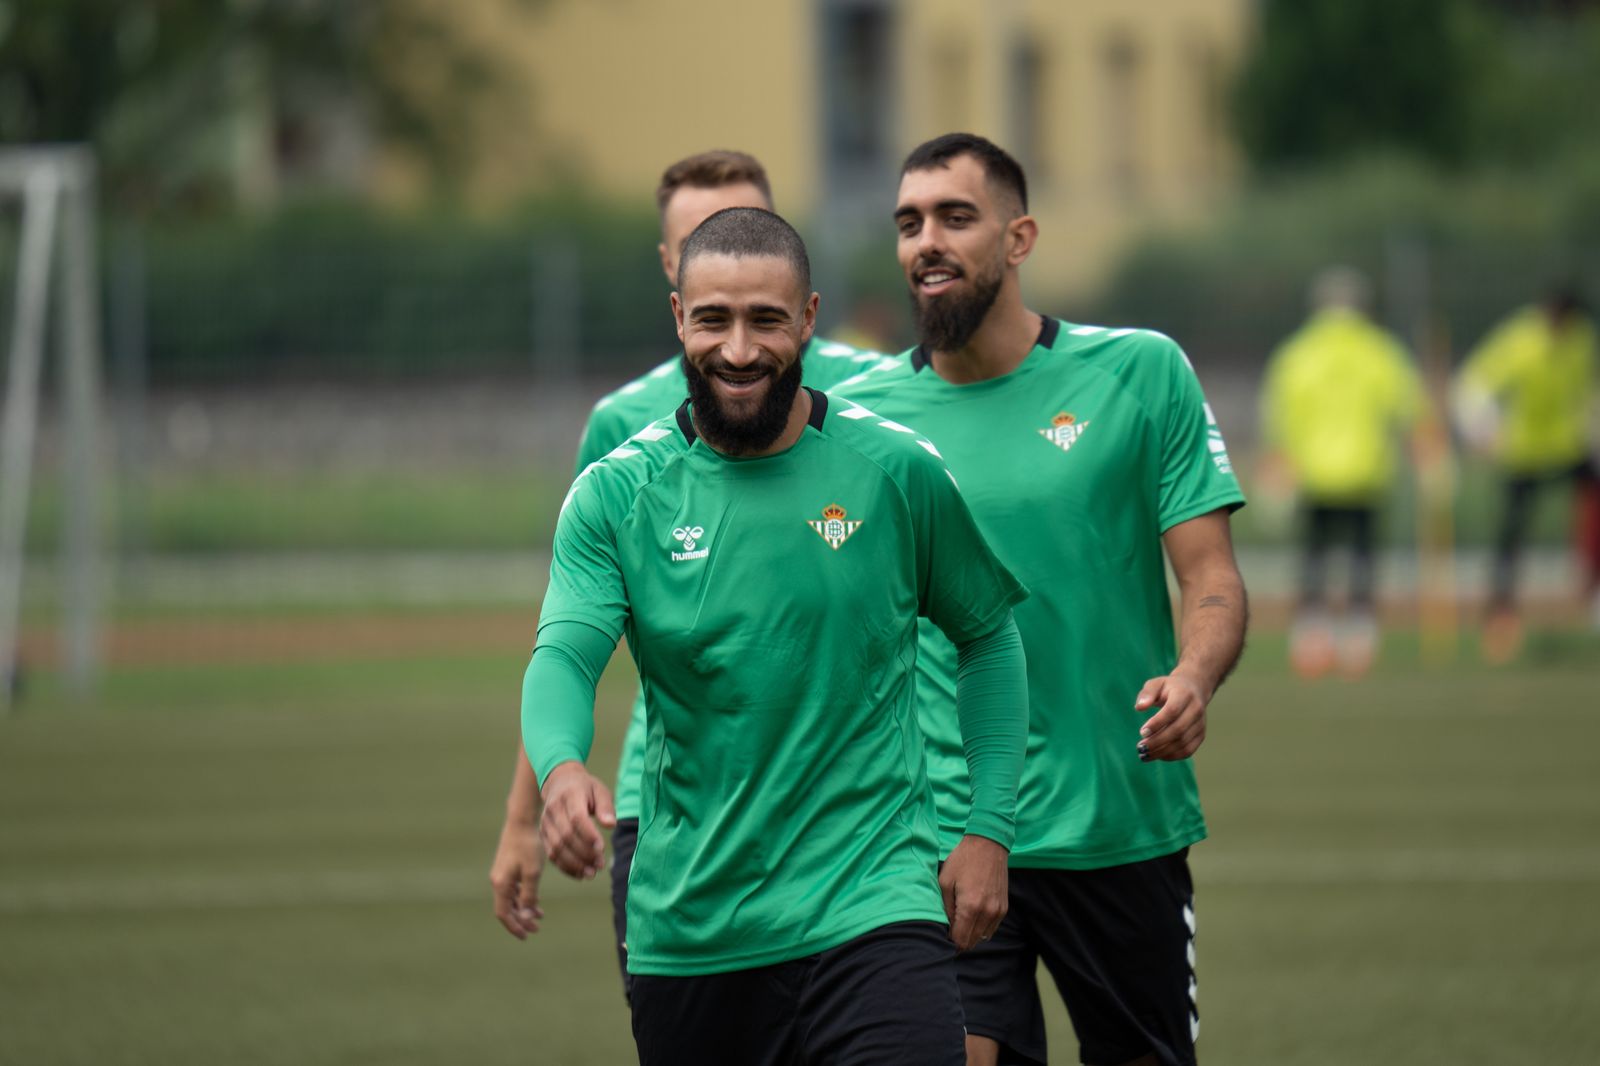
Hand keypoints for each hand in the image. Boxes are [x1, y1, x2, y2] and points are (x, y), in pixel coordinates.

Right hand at [490, 815, 545, 938]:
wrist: (521, 821)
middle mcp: (497, 881)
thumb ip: (529, 896)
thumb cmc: (528, 846)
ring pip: (510, 899)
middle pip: (506, 908)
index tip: (527, 936)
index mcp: (501, 884)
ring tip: (540, 916)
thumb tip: (525, 918)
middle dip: (520, 920)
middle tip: (536, 929)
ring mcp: (501, 874)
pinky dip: (523, 897)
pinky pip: (513, 889)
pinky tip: (535, 898)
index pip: (504, 914)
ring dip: (523, 909)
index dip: (514, 927)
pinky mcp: (506, 867)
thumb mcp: (533, 873)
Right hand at [539, 762, 615, 879]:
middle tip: (600, 864)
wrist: (560, 782)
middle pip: (566, 836)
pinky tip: (580, 874)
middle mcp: (554, 809)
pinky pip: (552, 854)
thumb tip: (611, 825)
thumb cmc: (585, 788)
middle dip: (584, 853)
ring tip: (592, 873)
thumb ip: (606, 807)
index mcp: (570, 795)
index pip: (577, 818)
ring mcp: (546, 822)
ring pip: (557, 848)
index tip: (602, 848)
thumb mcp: (600, 790)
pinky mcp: (543, 834)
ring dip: (575, 864)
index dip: (588, 835)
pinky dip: (565, 867)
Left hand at [938, 834, 1008, 950]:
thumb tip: (946, 927)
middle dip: (960, 940)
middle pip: (972, 942)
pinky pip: (992, 928)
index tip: (943, 936)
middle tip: (950, 929)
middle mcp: (987, 912)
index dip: (950, 942)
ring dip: (971, 935)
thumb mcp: (945, 881)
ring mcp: (998, 911)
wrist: (988, 844)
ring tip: (961, 921)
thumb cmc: (962, 860)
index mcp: (970, 907)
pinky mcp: (1004, 907)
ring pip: (983, 937)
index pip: (960, 940)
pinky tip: (973, 916)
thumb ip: (945, 908)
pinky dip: (982, 928)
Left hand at [1134, 671, 1208, 760]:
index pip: (1172, 711)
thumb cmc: (1169, 688)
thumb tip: (1139, 707)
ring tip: (1145, 755)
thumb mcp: (1156, 684)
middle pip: (1178, 730)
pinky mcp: (1201, 735)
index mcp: (1184, 694)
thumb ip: (1147, 694)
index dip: (1157, 723)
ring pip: (1183, 743)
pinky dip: (1172, 756)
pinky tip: (1158, 756)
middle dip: (1157, 741)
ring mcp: (1200, 723)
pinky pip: (1188, 750)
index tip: (1142, 732)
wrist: (1194, 689)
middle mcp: (1196, 709)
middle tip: (1140, 747)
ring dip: (1163, 752)